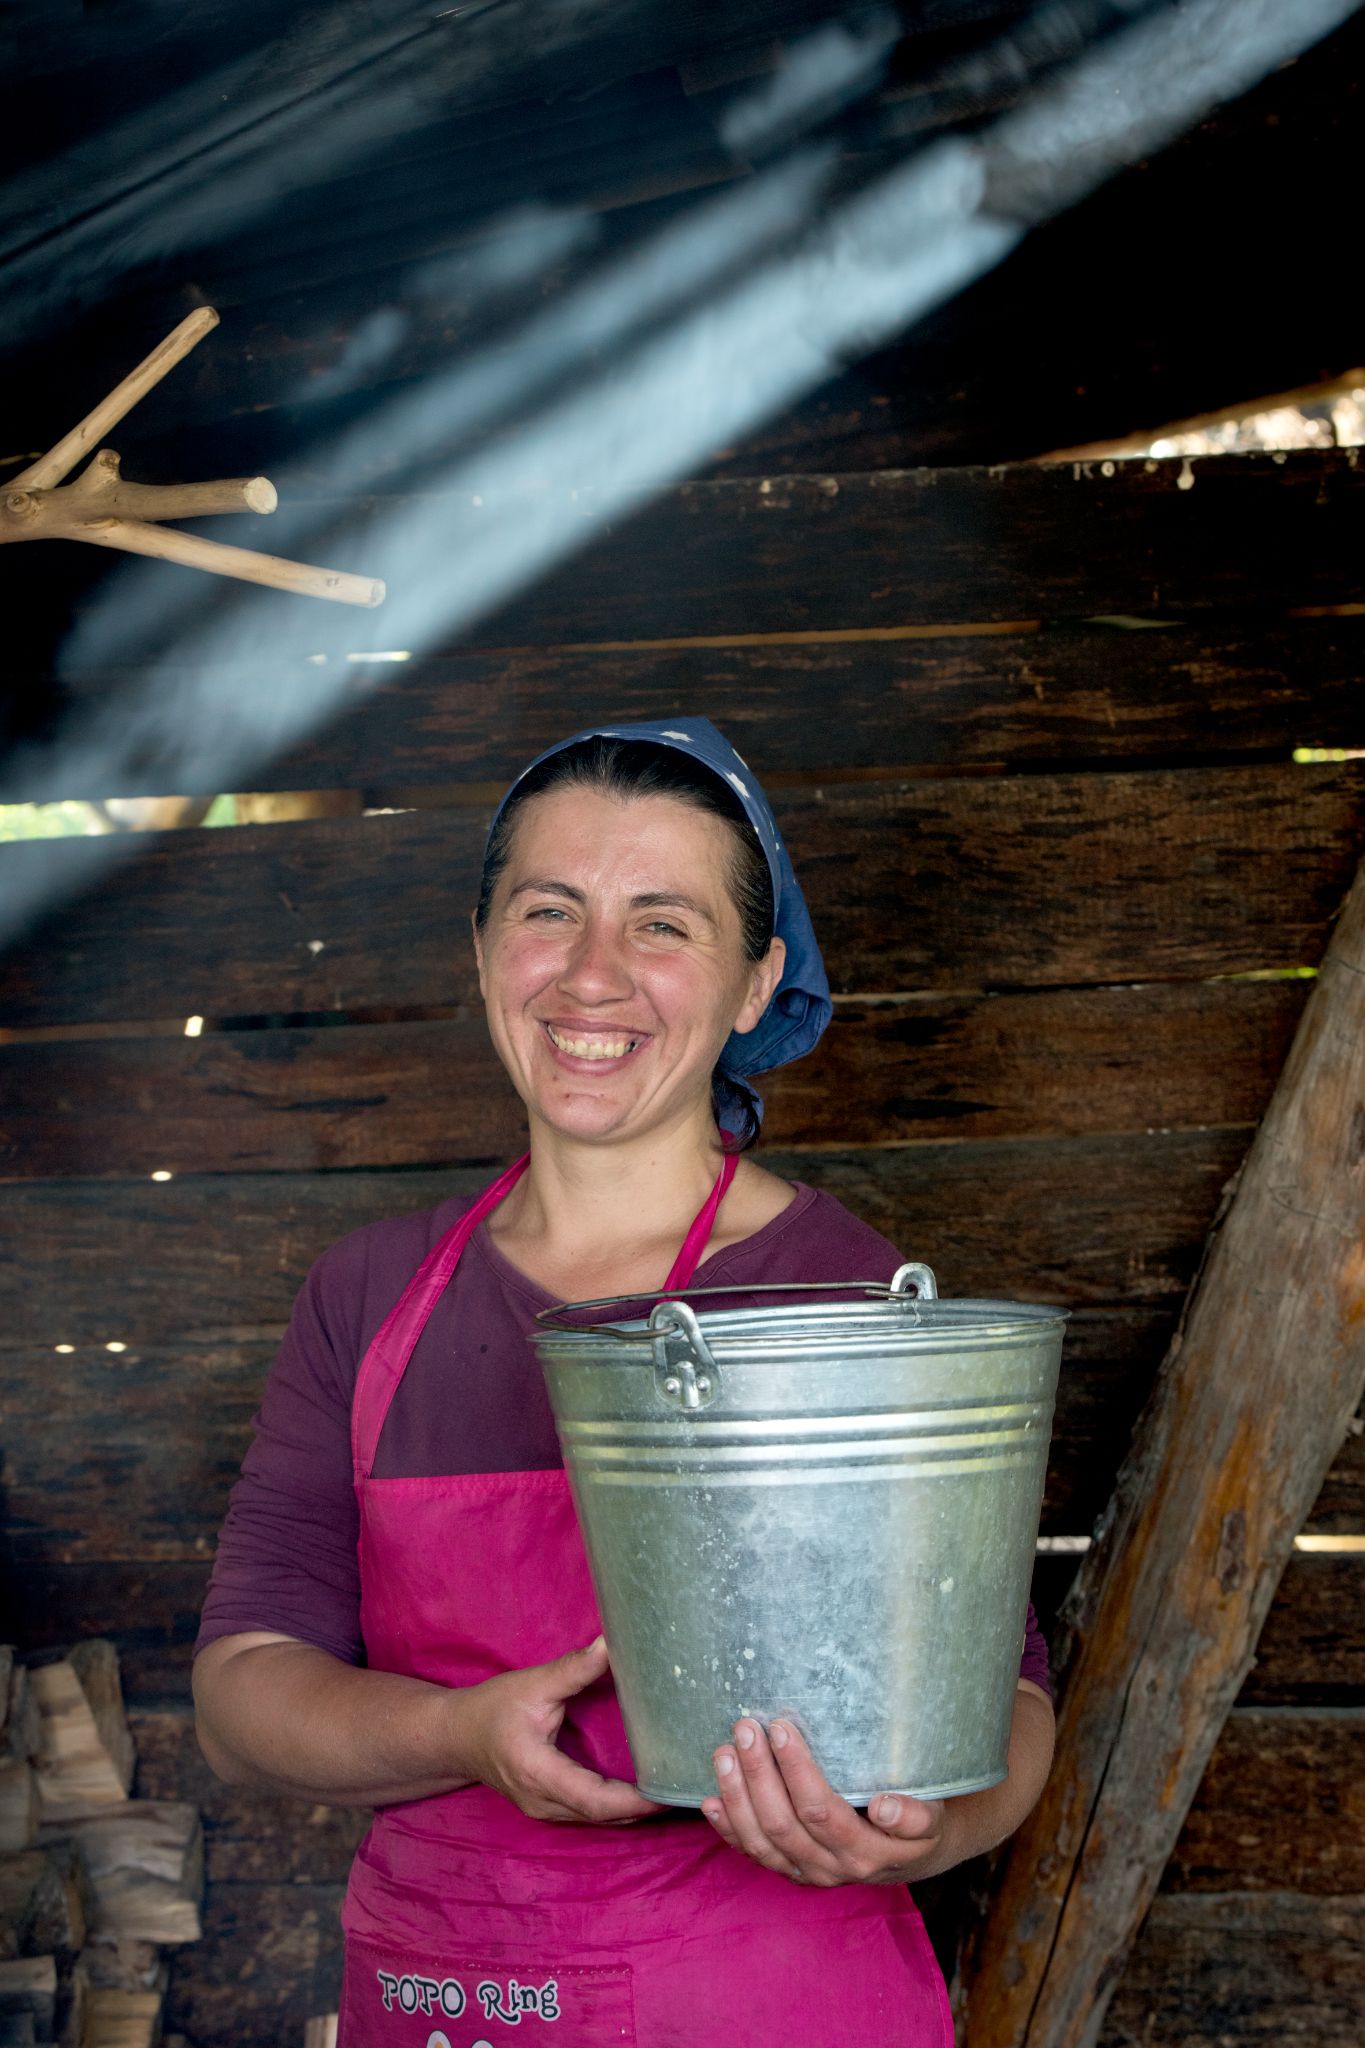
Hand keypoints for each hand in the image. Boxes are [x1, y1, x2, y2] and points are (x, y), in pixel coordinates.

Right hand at [458, 1636, 663, 1824]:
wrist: (454, 1737)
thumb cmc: (490, 1709)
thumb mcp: (531, 1685)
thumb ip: (573, 1669)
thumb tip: (612, 1644)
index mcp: (539, 1774)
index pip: (596, 1800)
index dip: (636, 1801)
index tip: (670, 1790)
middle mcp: (543, 1802)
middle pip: (603, 1816)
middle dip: (645, 1807)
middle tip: (685, 1786)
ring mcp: (545, 1810)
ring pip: (598, 1820)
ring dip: (634, 1809)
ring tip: (672, 1787)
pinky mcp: (548, 1807)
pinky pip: (589, 1814)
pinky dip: (618, 1806)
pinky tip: (642, 1788)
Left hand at [702, 1718, 949, 1885]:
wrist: (911, 1855)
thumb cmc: (920, 1821)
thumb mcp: (931, 1817)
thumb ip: (915, 1815)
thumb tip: (885, 1806)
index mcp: (866, 1853)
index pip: (822, 1813)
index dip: (797, 1772)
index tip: (782, 1728)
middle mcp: (831, 1868)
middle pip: (783, 1825)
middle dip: (759, 1773)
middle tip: (746, 1726)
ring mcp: (806, 1873)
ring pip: (760, 1842)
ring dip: (737, 1796)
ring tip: (724, 1752)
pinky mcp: (788, 1870)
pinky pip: (751, 1854)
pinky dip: (727, 1828)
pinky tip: (710, 1800)